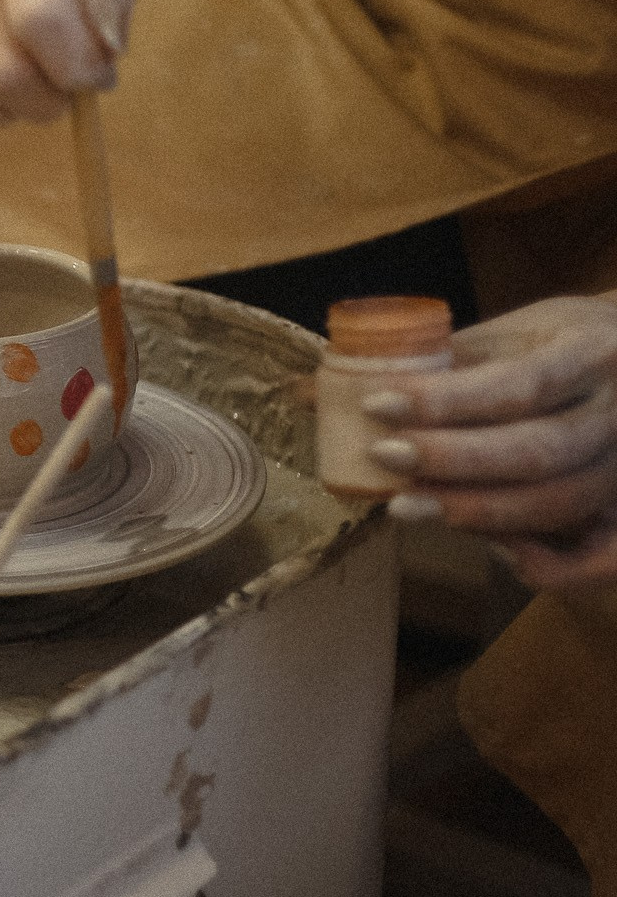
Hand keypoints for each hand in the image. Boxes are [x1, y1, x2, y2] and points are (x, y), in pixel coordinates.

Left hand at [368, 295, 616, 600]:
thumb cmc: (558, 342)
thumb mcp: (510, 332)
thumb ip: (428, 361)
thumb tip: (309, 390)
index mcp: (589, 352)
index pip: (518, 386)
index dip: (445, 402)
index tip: (376, 405)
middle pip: (538, 452)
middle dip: (453, 462)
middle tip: (383, 458)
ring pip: (559, 503)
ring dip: (478, 513)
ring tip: (406, 507)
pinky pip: (603, 555)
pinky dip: (554, 565)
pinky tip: (499, 556)